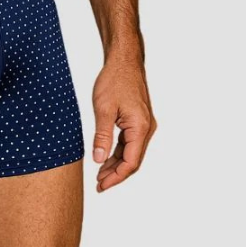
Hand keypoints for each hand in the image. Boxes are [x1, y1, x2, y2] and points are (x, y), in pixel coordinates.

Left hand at [91, 53, 156, 191]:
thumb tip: (98, 160)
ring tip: (100, 174)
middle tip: (98, 184)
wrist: (124, 60)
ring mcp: (144, 125)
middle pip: (133, 161)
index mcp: (140, 128)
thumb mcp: (103, 108)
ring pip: (131, 152)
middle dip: (116, 174)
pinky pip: (130, 142)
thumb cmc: (114, 80)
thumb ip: (102, 136)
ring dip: (117, 164)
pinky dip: (119, 152)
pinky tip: (107, 157)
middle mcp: (147, 129)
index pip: (130, 163)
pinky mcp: (139, 120)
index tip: (101, 186)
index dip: (116, 177)